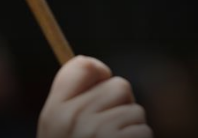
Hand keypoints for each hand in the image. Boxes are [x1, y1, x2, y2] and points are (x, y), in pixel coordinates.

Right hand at [38, 56, 152, 137]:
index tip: (103, 83)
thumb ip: (73, 103)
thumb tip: (98, 69)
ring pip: (135, 111)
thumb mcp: (58, 131)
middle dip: (121, 106)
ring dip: (131, 129)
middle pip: (119, 86)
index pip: (82, 66)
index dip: (99, 71)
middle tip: (110, 130)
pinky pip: (143, 132)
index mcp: (54, 111)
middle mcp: (72, 118)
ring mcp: (96, 132)